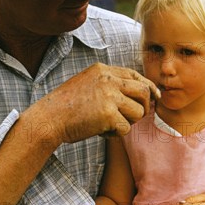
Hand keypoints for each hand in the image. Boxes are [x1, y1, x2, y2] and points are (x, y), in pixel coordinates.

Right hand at [43, 63, 159, 143]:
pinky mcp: (108, 114)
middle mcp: (108, 79)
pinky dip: (115, 134)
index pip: (134, 75)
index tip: (155, 97)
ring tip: (108, 124)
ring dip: (127, 122)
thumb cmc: (67, 107)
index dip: (148, 87)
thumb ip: (109, 84)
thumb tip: (140, 92)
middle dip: (143, 107)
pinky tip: (100, 132)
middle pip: (143, 92)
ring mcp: (109, 96)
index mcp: (102, 70)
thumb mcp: (87, 84)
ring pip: (138, 112)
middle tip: (132, 118)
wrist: (48, 119)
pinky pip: (126, 128)